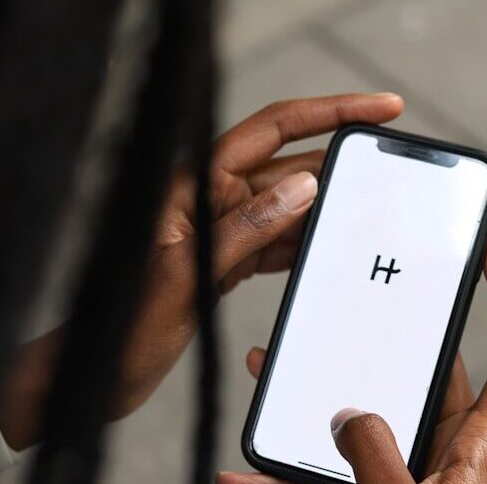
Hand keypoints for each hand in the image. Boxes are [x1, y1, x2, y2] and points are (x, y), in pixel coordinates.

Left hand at [0, 93, 404, 448]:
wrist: (102, 371)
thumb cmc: (126, 325)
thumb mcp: (187, 275)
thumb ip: (244, 228)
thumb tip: (303, 187)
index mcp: (193, 189)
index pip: (270, 132)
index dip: (328, 113)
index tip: (375, 109)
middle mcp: (209, 202)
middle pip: (285, 169)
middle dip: (335, 167)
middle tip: (384, 173)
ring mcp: (219, 233)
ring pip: (285, 208)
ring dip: (324, 210)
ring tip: (365, 214)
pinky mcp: (225, 263)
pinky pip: (274, 243)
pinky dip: (303, 245)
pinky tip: (328, 248)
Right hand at [217, 235, 486, 483]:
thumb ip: (372, 451)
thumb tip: (349, 411)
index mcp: (478, 455)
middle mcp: (449, 460)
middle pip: (428, 378)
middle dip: (386, 342)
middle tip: (354, 297)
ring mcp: (408, 483)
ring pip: (366, 421)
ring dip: (319, 402)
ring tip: (270, 368)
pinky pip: (329, 475)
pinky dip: (289, 472)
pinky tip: (241, 473)